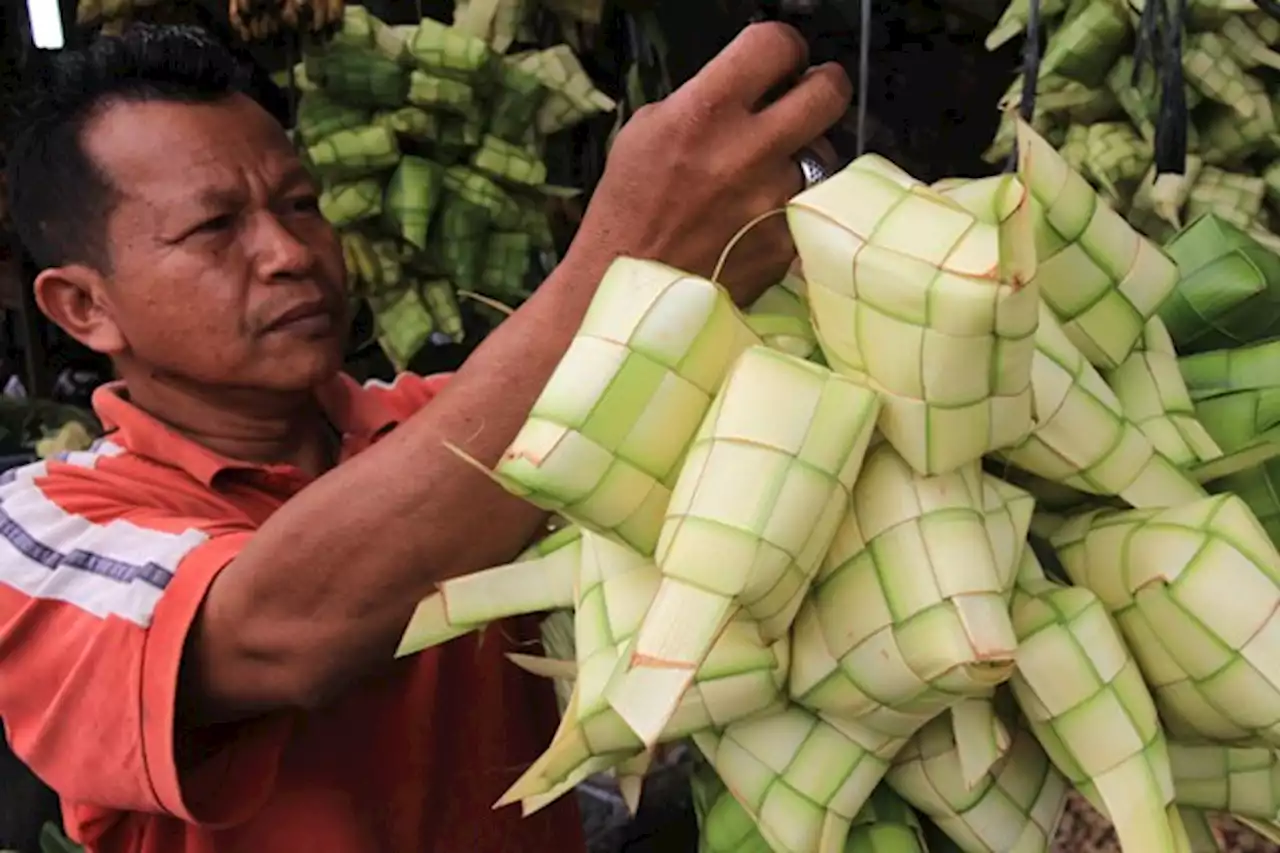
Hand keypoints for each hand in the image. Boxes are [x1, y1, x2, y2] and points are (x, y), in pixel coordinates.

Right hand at [568, 23, 850, 306]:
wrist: (630, 289)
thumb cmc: (628, 210)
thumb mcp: (645, 132)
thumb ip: (702, 100)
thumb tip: (745, 87)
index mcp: (706, 111)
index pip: (776, 45)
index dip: (783, 47)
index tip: (780, 61)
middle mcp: (748, 150)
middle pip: (829, 91)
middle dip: (822, 87)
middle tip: (807, 97)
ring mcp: (774, 199)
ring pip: (823, 154)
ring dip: (802, 157)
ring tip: (765, 175)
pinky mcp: (786, 242)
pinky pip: (808, 206)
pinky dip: (790, 207)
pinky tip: (757, 218)